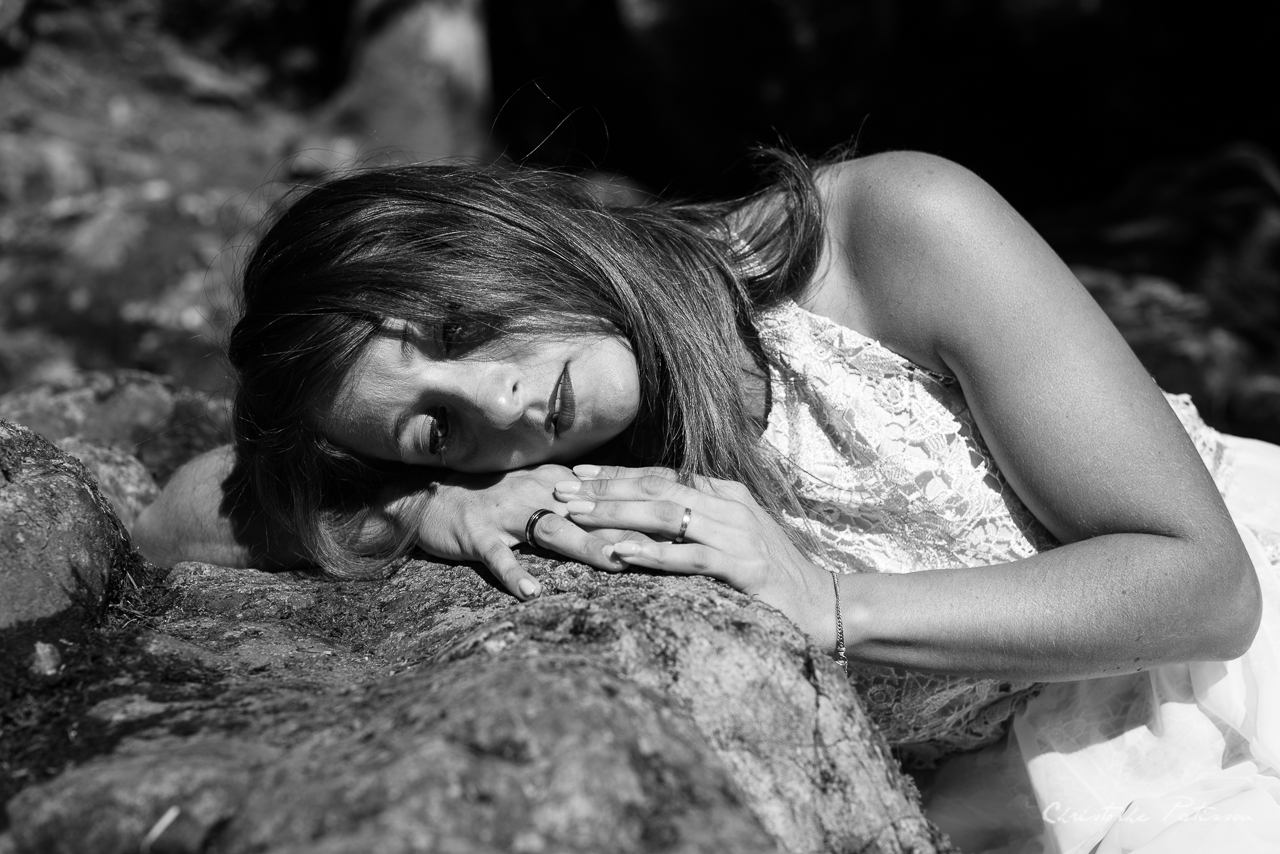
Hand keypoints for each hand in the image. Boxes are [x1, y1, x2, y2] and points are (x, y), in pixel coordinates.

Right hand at [384, 465, 651, 600]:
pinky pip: (499, 556)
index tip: (687, 524)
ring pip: (554, 530)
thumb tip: (633, 526)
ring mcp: (508, 513)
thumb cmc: (492, 501)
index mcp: (560, 485)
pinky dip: (514, 574)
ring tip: (618, 566)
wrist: (430, 495)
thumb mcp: (540, 496)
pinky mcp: (478, 534)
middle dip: (633, 528)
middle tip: (672, 546)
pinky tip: (531, 593)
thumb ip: (582, 508)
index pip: (611, 497)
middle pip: (594, 512)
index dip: (648, 510)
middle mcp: (539, 493)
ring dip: (586, 547)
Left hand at [554, 465, 834, 641]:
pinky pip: (688, 557)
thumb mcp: (736, 535)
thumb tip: (653, 512)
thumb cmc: (773, 574)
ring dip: (617, 513)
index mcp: (726, 495)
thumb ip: (701, 520)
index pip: (661, 476)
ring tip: (578, 515)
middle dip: (604, 490)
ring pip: (665, 515)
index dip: (617, 474)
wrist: (823, 604)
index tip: (578, 474)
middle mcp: (729, 507)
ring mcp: (736, 536)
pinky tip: (620, 553)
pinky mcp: (741, 568)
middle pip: (655, 490)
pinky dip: (652, 554)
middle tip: (561, 491)